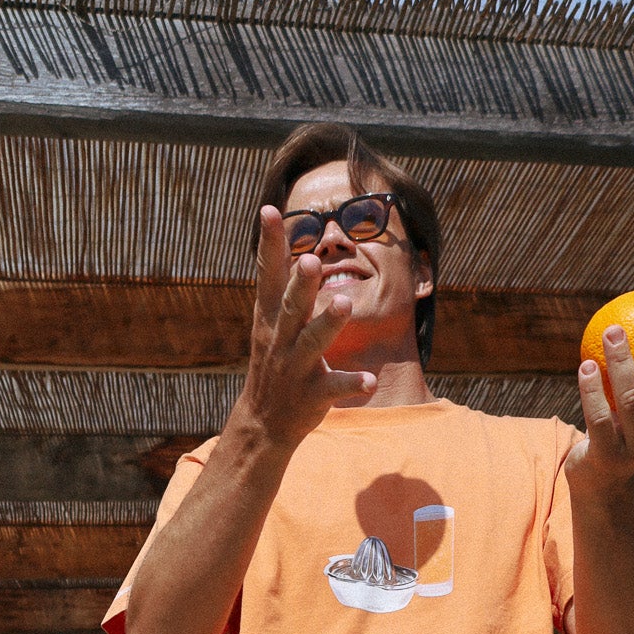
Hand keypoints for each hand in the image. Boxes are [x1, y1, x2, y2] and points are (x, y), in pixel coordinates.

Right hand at [236, 206, 376, 451]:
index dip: (270, 244)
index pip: (269, 276)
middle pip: (291, 306)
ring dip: (328, 323)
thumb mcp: (270, 323)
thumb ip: (282, 286)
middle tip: (311, 260)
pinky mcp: (312, 395)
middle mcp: (281, 339)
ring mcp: (296, 367)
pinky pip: (334, 387)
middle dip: (300, 284)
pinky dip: (352, 384)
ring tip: (344, 303)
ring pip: (313, 342)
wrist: (263, 422)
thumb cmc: (274, 362)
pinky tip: (370, 381)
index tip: (269, 210)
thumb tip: (290, 240)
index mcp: (271, 318)